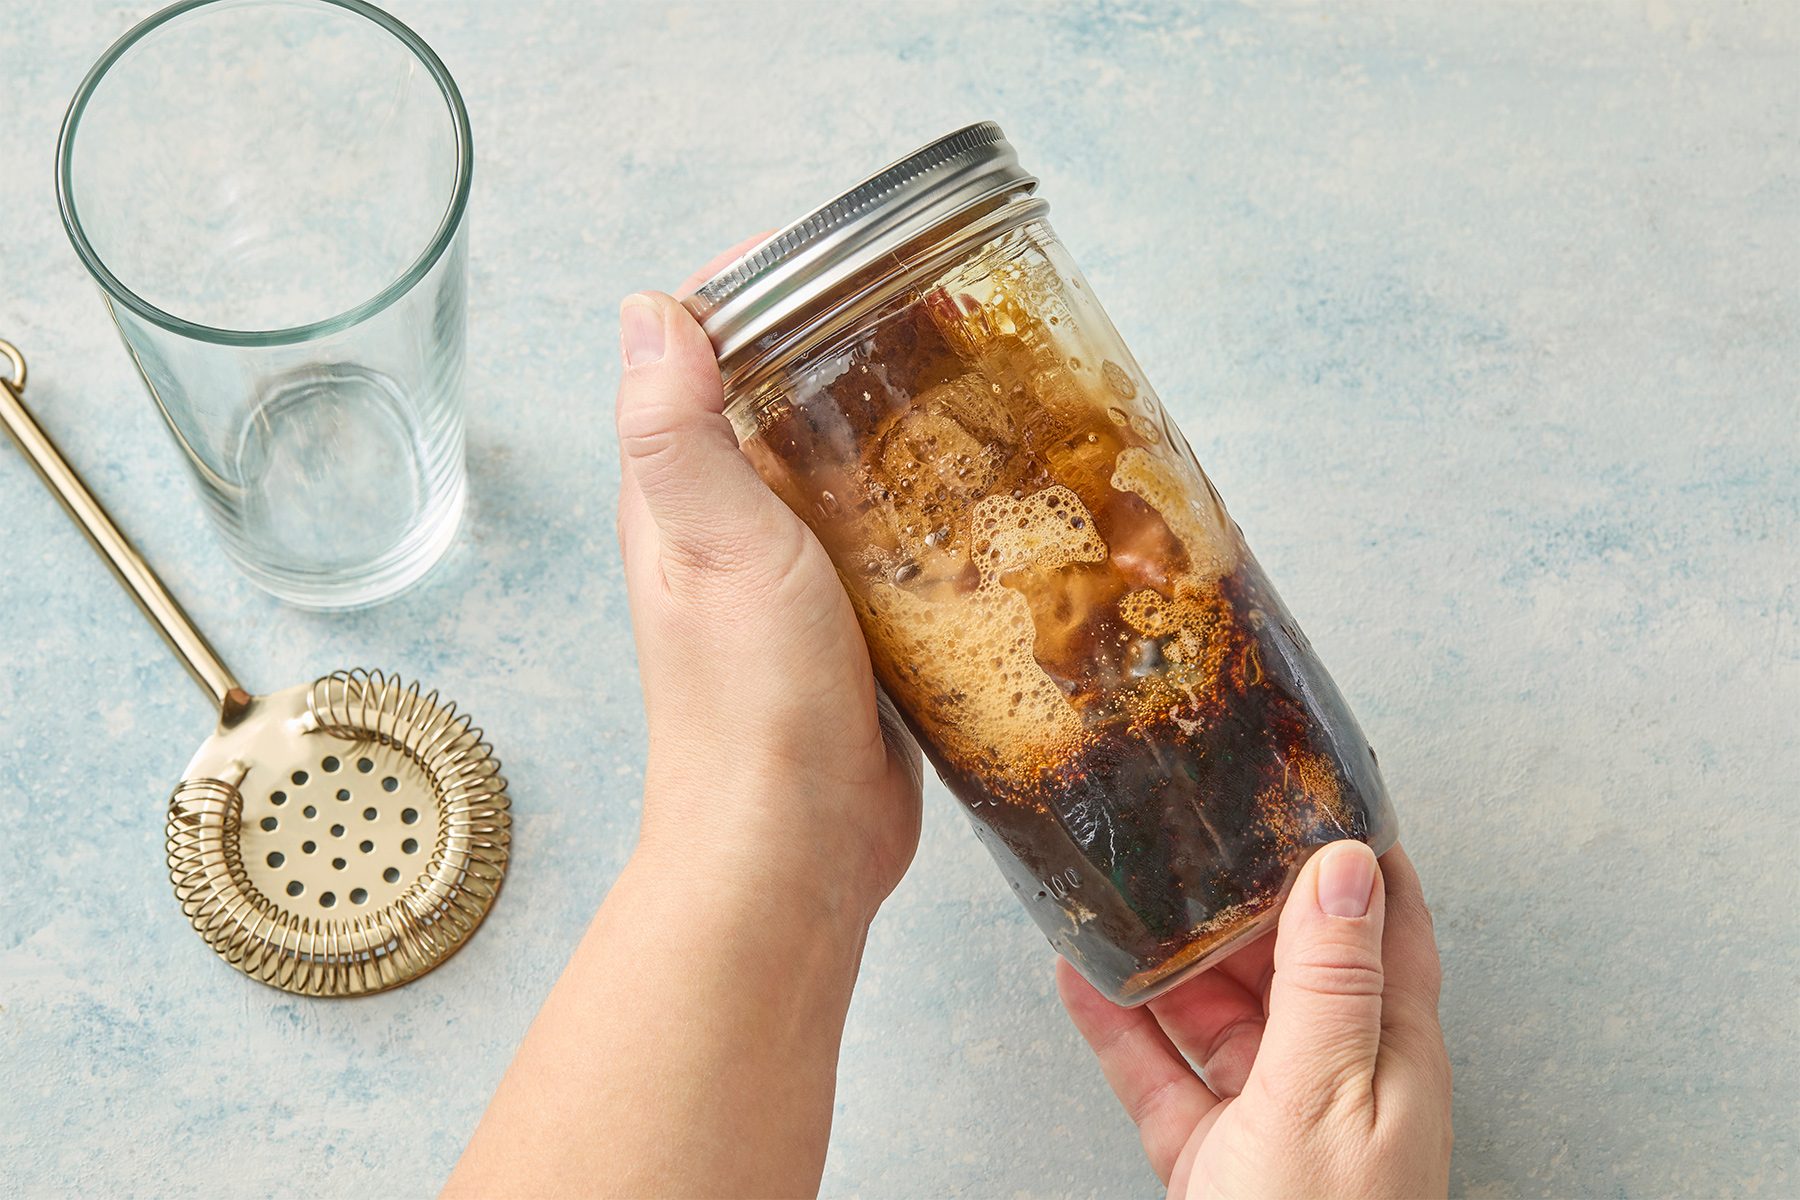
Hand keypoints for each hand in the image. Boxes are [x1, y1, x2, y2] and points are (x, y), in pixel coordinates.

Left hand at [615, 253, 923, 928]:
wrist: (794, 850)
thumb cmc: (748, 706)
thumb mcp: (716, 548)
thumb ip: (679, 434)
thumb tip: (653, 310)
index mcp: (680, 497)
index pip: (705, 354)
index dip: (763, 290)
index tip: (846, 255)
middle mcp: (733, 527)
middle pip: (789, 403)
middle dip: (856, 347)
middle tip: (946, 316)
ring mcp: (798, 578)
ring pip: (851, 471)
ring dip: (905, 426)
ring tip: (986, 386)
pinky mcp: (860, 625)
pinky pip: (897, 540)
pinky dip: (935, 505)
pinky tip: (993, 491)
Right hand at [1058, 842, 1452, 1198]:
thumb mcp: (1322, 1095)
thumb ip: (1329, 985)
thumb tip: (1345, 866)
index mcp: (1388, 1051)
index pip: (1385, 923)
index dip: (1353, 852)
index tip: (1305, 788)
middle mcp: (1335, 1074)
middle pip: (1286, 960)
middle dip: (1239, 895)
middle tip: (1182, 830)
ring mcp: (1271, 1115)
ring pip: (1214, 1011)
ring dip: (1168, 957)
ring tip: (1121, 894)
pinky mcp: (1212, 1155)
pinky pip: (1160, 1072)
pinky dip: (1120, 1026)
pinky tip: (1085, 980)